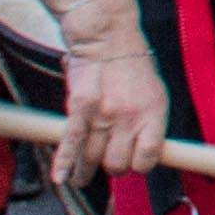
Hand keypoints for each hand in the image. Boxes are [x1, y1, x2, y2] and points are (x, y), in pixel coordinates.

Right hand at [50, 13, 171, 186]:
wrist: (107, 37)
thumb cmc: (131, 65)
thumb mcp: (154, 92)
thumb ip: (149, 123)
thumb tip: (143, 152)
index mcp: (154, 114)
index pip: (149, 158)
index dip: (139, 165)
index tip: (133, 163)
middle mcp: (131, 118)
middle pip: (118, 164)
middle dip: (112, 167)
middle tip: (106, 162)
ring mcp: (104, 115)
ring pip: (93, 159)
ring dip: (85, 171)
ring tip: (80, 177)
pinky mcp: (80, 109)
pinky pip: (72, 143)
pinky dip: (64, 163)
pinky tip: (60, 177)